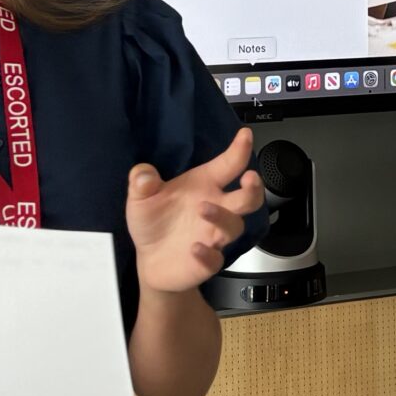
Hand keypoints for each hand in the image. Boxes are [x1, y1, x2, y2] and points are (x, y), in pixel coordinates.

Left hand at [128, 128, 264, 292]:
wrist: (150, 261)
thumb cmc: (155, 222)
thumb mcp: (141, 198)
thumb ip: (142, 182)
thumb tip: (143, 175)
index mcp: (204, 186)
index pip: (228, 165)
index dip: (240, 150)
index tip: (245, 135)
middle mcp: (216, 209)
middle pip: (248, 198)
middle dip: (253, 188)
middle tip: (250, 178)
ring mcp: (214, 235)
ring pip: (234, 226)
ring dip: (223, 216)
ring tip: (203, 208)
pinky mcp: (207, 261)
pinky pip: (216, 258)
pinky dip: (208, 253)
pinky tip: (195, 248)